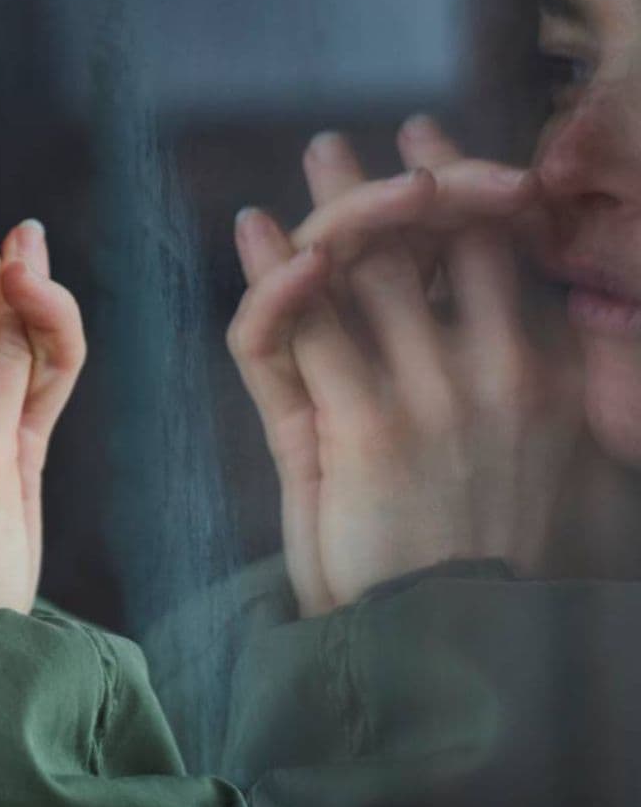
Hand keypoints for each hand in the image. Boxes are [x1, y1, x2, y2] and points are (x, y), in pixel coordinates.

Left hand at [225, 116, 582, 616]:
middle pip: (435, 246)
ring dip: (330, 208)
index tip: (440, 157)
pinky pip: (296, 328)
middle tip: (346, 148)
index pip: (502, 258)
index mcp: (544, 382)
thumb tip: (553, 323)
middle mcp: (493, 376)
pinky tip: (255, 232)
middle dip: (391, 186)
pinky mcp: (361, 432)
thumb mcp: (549, 472)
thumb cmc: (505, 575)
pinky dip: (270, 275)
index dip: (467, 195)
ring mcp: (426, 400)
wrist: (471, 658)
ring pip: (364, 272)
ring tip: (312, 161)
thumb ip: (538, 394)